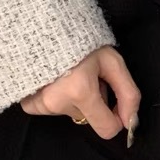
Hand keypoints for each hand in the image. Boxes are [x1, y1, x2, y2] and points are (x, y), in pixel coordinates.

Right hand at [20, 45, 140, 142]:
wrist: (41, 29)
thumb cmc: (80, 41)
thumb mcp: (112, 62)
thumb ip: (128, 94)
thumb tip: (131, 122)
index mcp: (80, 92)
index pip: (107, 129)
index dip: (116, 119)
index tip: (115, 103)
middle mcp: (57, 102)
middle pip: (90, 118)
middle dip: (94, 101)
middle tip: (88, 76)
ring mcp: (40, 105)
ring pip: (72, 113)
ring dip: (76, 98)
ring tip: (71, 74)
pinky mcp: (29, 105)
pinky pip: (54, 111)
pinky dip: (59, 98)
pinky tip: (57, 80)